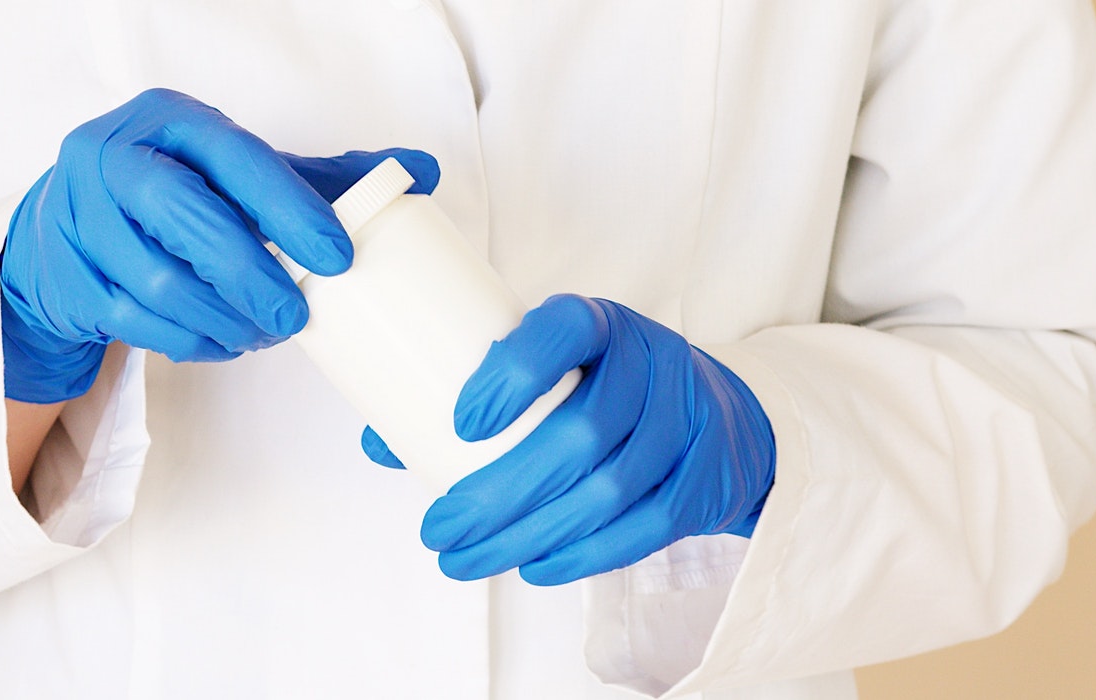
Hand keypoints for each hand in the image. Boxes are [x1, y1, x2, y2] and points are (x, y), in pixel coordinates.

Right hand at [1, 88, 438, 402]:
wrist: (63, 230)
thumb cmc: (172, 195)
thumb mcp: (237, 172)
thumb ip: (322, 176)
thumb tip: (423, 172)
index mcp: (167, 121)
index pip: (236, 158)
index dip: (290, 208)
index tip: (337, 257)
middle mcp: (113, 160)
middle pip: (185, 219)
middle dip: (251, 276)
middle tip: (297, 318)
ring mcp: (80, 221)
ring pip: (158, 285)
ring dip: (224, 320)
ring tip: (263, 333)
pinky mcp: (67, 280)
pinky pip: (137, 326)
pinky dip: (191, 342)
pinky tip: (222, 340)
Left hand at [361, 294, 774, 584]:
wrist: (717, 419)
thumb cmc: (600, 389)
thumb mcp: (550, 370)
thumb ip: (472, 397)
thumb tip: (379, 442)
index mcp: (598, 323)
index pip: (562, 332)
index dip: (513, 376)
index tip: (459, 425)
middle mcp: (650, 362)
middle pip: (579, 433)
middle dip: (499, 493)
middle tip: (438, 530)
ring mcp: (686, 422)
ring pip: (608, 490)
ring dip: (529, 535)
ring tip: (465, 561)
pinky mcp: (703, 479)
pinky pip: (645, 528)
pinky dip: (584, 556)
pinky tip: (533, 569)